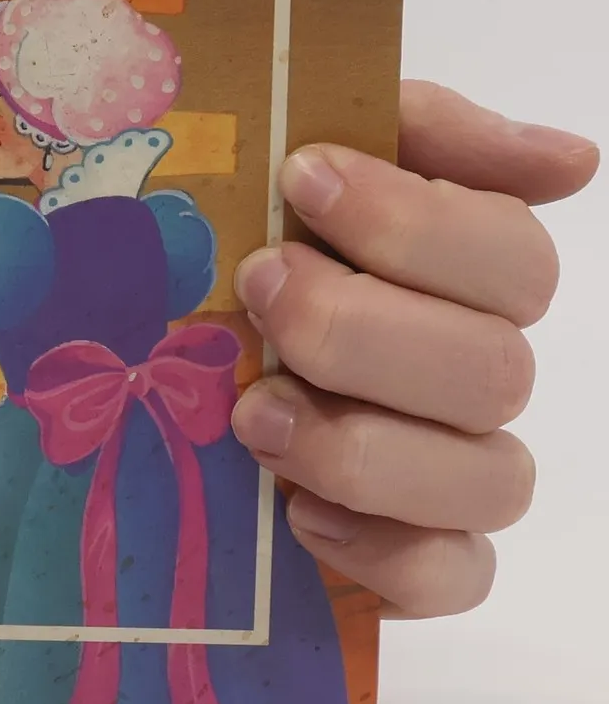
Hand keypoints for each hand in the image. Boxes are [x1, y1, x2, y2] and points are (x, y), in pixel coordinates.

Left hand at [229, 81, 596, 618]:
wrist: (139, 361)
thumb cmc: (229, 245)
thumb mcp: (295, 149)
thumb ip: (421, 128)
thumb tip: (575, 162)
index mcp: (459, 275)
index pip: (515, 255)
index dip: (416, 220)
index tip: (301, 178)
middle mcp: (471, 371)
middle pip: (495, 369)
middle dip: (361, 329)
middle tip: (256, 288)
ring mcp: (449, 470)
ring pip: (490, 478)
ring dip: (363, 444)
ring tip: (251, 411)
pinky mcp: (408, 555)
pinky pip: (452, 575)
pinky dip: (383, 551)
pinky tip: (296, 511)